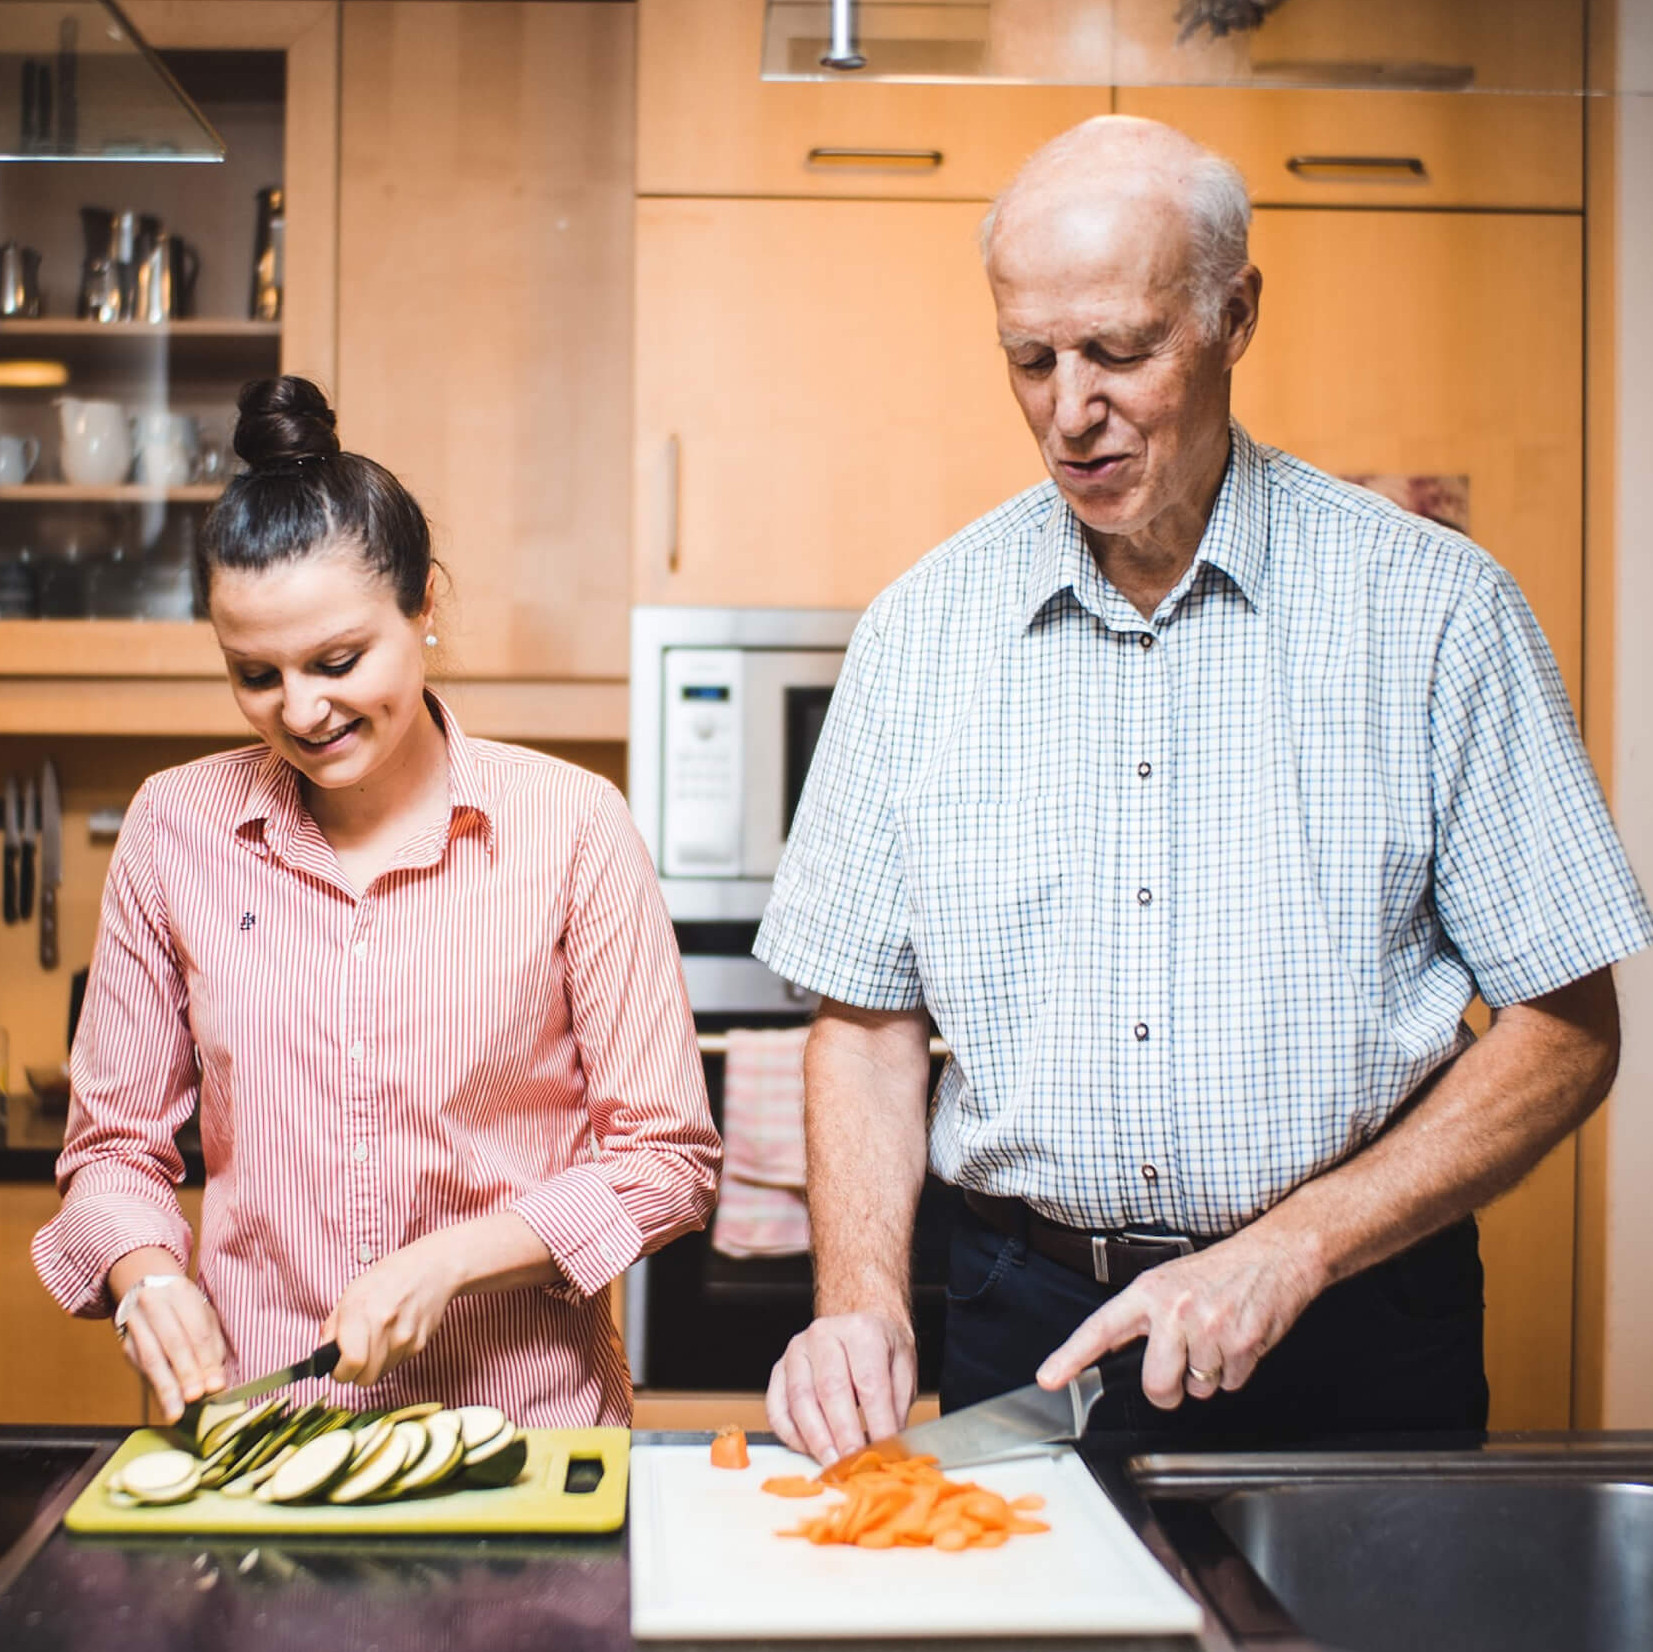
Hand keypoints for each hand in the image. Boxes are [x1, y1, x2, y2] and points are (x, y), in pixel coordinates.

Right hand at [115, 1276, 227, 1424]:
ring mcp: (135, 1323)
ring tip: (176, 1411)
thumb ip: (211, 1344)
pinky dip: (155, 1387)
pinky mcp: (125, 1342)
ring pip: (151, 1358)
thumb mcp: (202, 1313)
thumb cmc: (181, 1304)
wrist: (144, 1285)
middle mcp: (154, 1304)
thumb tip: (215, 1379)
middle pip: (172, 1343)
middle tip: (195, 1397)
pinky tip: (165, 1403)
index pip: (196, 1330)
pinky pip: (140, 1368)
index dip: (206, 1360)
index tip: (215, 1385)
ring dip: (166, 1388)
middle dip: (186, 1373)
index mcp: (180, 1292)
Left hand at [323, 1239, 460, 1387]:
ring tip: (377, 1339)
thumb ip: (333, 1328)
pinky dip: (392, 1356)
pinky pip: (398, 1364)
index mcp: (361, 1311)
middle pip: (365, 1379)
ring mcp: (406, 1337)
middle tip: (355, 1356)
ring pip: (381, 1374)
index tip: (338, 1365)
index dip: (340, 1371)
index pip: (350, 1365)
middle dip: (356, 1373)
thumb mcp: (351, 1294)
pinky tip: (394, 1334)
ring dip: (375, 1364)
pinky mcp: (420, 1344)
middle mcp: (385, 1326)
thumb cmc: (388, 1278)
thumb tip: (324, 1356)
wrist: (431, 1268)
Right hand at [767, 1312, 916, 1464]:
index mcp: (861, 1330)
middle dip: (843, 1435)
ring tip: (833, 1464)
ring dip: (816, 1439)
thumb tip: (890, 1446)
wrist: (856, 1321)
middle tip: (854, 1464)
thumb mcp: (902, 1368)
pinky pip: (778, 1408)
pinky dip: (791, 1435)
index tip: (883, 1452)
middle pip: (830, 1390)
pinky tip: (810, 1450)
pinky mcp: (779, 1369)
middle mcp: (824, 1334)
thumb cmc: (881, 1347)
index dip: (877, 1422)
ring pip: (800, 1400)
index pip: (869, 1382)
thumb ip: (896, 1406)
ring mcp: (797, 1350)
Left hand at [1036, 1227, 1325, 1408]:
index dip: (1071, 1356)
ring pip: (1197, 1390)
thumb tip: (1114, 1352)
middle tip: (1179, 1369)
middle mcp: (1175, 1310)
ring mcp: (1209, 1329)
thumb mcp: (1169, 1282)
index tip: (1050, 1377)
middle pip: (1156, 1385)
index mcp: (1149, 1292)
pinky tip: (1237, 1342)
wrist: (1275, 1255)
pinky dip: (1234, 1372)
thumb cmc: (1220, 1271)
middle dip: (1167, 1390)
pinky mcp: (1241, 1345)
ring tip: (1216, 1338)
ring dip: (1207, 1376)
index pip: (1100, 1328)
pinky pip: (1229, 1385)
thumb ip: (1143, 1317)